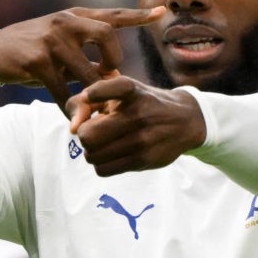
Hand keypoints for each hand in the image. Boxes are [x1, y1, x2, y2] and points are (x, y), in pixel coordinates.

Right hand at [0, 6, 163, 108]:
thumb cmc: (32, 51)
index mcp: (75, 17)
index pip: (112, 15)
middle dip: (114, 60)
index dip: (138, 15)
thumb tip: (114, 76)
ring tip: (96, 107)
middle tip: (110, 76)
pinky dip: (69, 106)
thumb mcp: (61, 45)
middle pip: (106, 36)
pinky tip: (71, 115)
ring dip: (94, 94)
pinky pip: (63, 90)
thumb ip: (86, 55)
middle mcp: (66, 23)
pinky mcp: (38, 60)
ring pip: (87, 72)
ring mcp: (52, 40)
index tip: (162, 12)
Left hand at [67, 76, 206, 175]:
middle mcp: (138, 113)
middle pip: (87, 135)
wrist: (185, 121)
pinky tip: (112, 154)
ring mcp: (142, 139)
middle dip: (84, 135)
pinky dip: (101, 163)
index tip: (89, 97)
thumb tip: (72, 128)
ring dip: (92, 151)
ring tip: (104, 144)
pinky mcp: (144, 159)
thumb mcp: (122, 91)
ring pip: (93, 155)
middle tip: (94, 131)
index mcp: (132, 91)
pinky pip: (103, 169)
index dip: (94, 93)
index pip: (113, 87)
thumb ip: (88, 101)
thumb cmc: (143, 103)